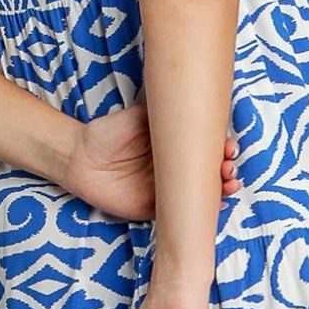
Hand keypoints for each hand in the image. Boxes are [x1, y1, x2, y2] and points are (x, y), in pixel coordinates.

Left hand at [63, 99, 239, 221]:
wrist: (79, 157)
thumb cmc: (108, 133)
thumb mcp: (139, 117)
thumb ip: (161, 112)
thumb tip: (186, 94)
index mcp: (173, 147)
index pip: (205, 149)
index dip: (223, 149)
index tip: (229, 147)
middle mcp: (173, 169)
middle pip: (209, 174)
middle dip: (226, 171)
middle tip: (228, 168)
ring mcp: (166, 190)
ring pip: (200, 195)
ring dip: (220, 192)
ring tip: (227, 185)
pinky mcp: (154, 209)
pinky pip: (180, 214)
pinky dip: (197, 213)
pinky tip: (212, 207)